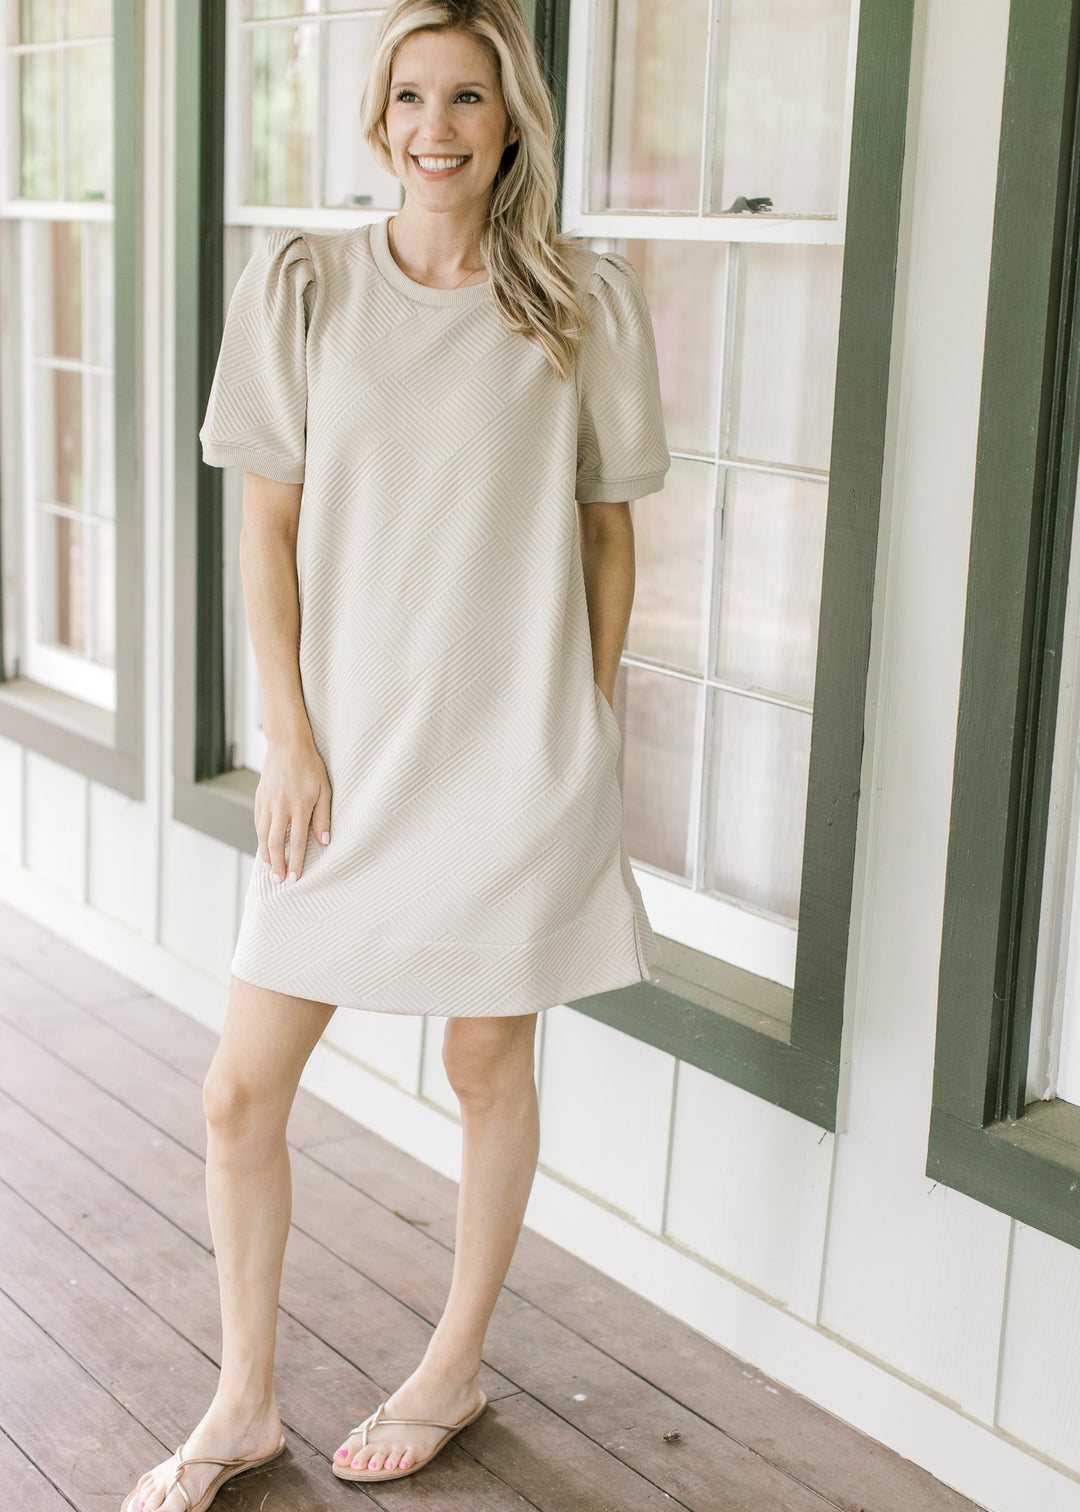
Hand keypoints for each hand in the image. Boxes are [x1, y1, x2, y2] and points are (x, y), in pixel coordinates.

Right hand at [254, 735, 331, 882]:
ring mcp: (267, 803)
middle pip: (275, 843)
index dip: (296, 862)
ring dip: (266, 854)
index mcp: (299, 806)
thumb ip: (323, 816)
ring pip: (262, 835)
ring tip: (271, 868)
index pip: (297, 842)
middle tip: (279, 880)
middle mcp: (280, 807)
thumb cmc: (310, 767)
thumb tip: (324, 841)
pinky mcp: (259, 798)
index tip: (295, 878)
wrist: (287, 745)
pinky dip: (260, 838)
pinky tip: (264, 847)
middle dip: (277, 865)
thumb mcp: (324, 789)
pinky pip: (258, 823)